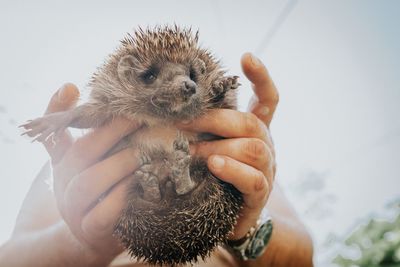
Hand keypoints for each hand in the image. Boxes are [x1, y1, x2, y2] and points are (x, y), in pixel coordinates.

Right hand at [41, 84, 141, 263]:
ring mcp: (74, 209)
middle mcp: (64, 183)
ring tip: (145, 152)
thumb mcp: (95, 162)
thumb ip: (97, 135)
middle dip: (111, 132)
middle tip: (138, 118)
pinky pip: (103, 214)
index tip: (72, 87)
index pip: (54, 133)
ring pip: (88, 183)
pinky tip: (141, 183)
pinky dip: (122, 197)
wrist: (94, 236)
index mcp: (64, 162)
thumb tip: (97, 96)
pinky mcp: (91, 231)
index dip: (57, 110)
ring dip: (120, 163)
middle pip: (79, 153)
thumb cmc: (101, 190)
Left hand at [178, 53, 277, 239]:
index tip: (246, 56)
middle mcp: (265, 146)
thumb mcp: (209, 147)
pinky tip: (213, 166)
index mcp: (255, 130)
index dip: (261, 78)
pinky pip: (253, 179)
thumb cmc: (213, 176)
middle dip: (214, 120)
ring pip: (253, 148)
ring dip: (217, 147)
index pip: (267, 99)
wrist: (226, 217)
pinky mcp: (260, 194)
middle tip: (181, 123)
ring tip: (190, 152)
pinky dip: (232, 170)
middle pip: (251, 122)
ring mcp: (267, 170)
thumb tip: (167, 110)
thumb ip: (201, 130)